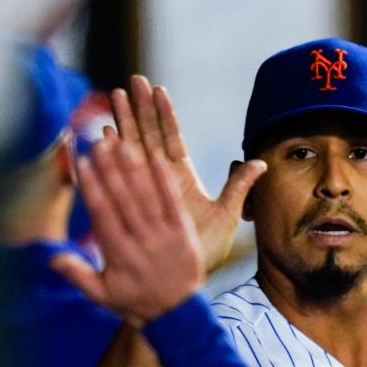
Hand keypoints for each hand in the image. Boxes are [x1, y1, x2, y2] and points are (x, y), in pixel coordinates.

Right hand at [50, 138, 266, 324]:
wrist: (178, 315)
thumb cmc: (136, 301)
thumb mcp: (102, 294)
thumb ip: (76, 274)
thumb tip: (49, 257)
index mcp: (118, 252)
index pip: (102, 212)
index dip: (91, 185)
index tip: (82, 162)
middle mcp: (141, 240)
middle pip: (123, 198)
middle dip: (109, 167)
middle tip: (98, 140)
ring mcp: (164, 234)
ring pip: (147, 195)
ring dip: (133, 166)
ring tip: (120, 141)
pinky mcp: (184, 231)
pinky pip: (172, 201)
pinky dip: (163, 178)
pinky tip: (154, 156)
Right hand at [107, 75, 245, 271]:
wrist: (181, 285)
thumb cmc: (204, 252)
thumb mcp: (228, 215)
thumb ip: (241, 187)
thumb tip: (261, 162)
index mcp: (183, 178)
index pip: (172, 139)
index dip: (165, 115)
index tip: (158, 89)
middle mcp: (163, 181)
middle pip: (149, 137)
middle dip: (139, 110)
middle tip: (130, 82)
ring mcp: (146, 192)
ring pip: (132, 152)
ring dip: (122, 124)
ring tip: (112, 97)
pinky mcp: (133, 205)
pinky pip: (121, 177)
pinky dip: (112, 156)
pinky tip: (104, 134)